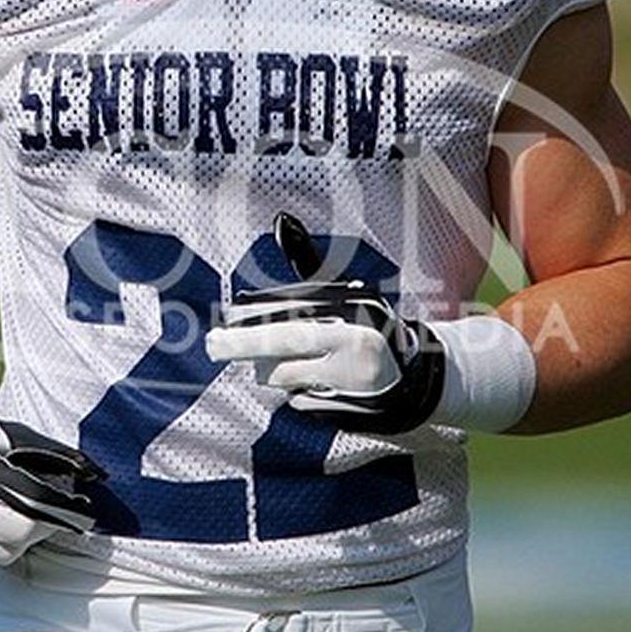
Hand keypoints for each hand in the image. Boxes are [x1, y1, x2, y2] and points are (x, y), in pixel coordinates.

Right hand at [0, 401, 103, 573]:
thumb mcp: (15, 435)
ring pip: (1, 555)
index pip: (31, 501)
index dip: (63, 510)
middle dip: (41, 527)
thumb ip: (55, 454)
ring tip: (17, 518)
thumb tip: (99, 475)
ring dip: (19, 541)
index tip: (85, 512)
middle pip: (18, 535)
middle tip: (48, 515)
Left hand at [205, 213, 445, 433]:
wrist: (417, 381)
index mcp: (353, 307)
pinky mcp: (345, 407)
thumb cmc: (371, 334)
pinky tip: (319, 386)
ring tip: (297, 366)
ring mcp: (348, 377)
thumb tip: (282, 225)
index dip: (254, 316)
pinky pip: (300, 400)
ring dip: (278, 372)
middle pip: (283, 341)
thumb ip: (310, 278)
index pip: (293, 309)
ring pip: (287, 375)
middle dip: (242, 344)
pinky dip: (300, 393)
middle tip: (213, 345)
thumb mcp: (349, 299)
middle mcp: (352, 339)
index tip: (226, 319)